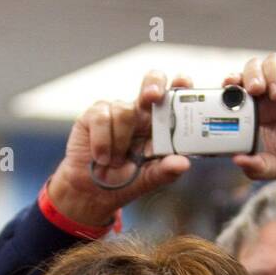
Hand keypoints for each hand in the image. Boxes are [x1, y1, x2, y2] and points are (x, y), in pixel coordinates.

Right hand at [45, 70, 192, 227]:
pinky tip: (101, 157)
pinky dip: (102, 142)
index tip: (183, 82)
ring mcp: (118, 111)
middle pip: (152, 82)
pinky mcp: (96, 114)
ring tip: (115, 162)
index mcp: (159, 126)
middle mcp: (141, 113)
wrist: (91, 192)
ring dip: (120, 142)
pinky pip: (102, 118)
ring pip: (125, 112)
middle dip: (153, 85)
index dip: (180, 86)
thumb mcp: (148, 180)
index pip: (174, 99)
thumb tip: (183, 164)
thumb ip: (165, 171)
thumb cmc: (123, 182)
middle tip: (153, 96)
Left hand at [227, 53, 275, 199]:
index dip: (232, 84)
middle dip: (250, 74)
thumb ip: (256, 166)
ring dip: (271, 74)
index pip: (241, 88)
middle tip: (253, 91)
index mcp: (263, 111)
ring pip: (275, 61)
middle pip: (255, 68)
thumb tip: (236, 159)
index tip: (226, 87)